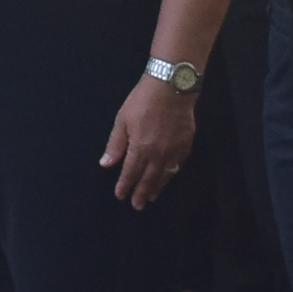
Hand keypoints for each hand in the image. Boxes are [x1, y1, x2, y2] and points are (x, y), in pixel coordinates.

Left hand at [100, 76, 200, 210]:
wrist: (172, 86)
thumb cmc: (142, 100)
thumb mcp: (122, 120)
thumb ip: (116, 144)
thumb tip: (106, 164)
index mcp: (140, 148)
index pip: (130, 173)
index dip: (125, 186)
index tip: (121, 195)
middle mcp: (158, 154)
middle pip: (148, 179)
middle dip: (141, 193)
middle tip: (137, 205)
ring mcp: (174, 150)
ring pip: (165, 175)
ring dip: (157, 187)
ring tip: (151, 197)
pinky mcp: (186, 143)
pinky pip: (178, 164)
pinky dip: (172, 173)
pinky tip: (168, 176)